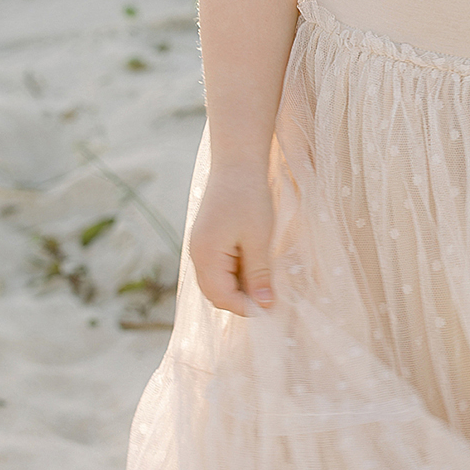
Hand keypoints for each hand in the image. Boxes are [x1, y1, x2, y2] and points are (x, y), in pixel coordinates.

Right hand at [190, 163, 275, 314]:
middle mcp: (197, 254)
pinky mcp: (207, 239)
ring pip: (218, 281)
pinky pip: (219, 266)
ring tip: (267, 282)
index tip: (272, 308)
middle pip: (216, 293)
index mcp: (206, 256)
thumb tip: (264, 305)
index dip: (246, 308)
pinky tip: (257, 265)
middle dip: (242, 300)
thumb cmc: (250, 197)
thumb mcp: (259, 239)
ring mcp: (200, 246)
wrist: (237, 161)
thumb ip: (259, 274)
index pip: (222, 297)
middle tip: (271, 298)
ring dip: (240, 286)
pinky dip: (236, 272)